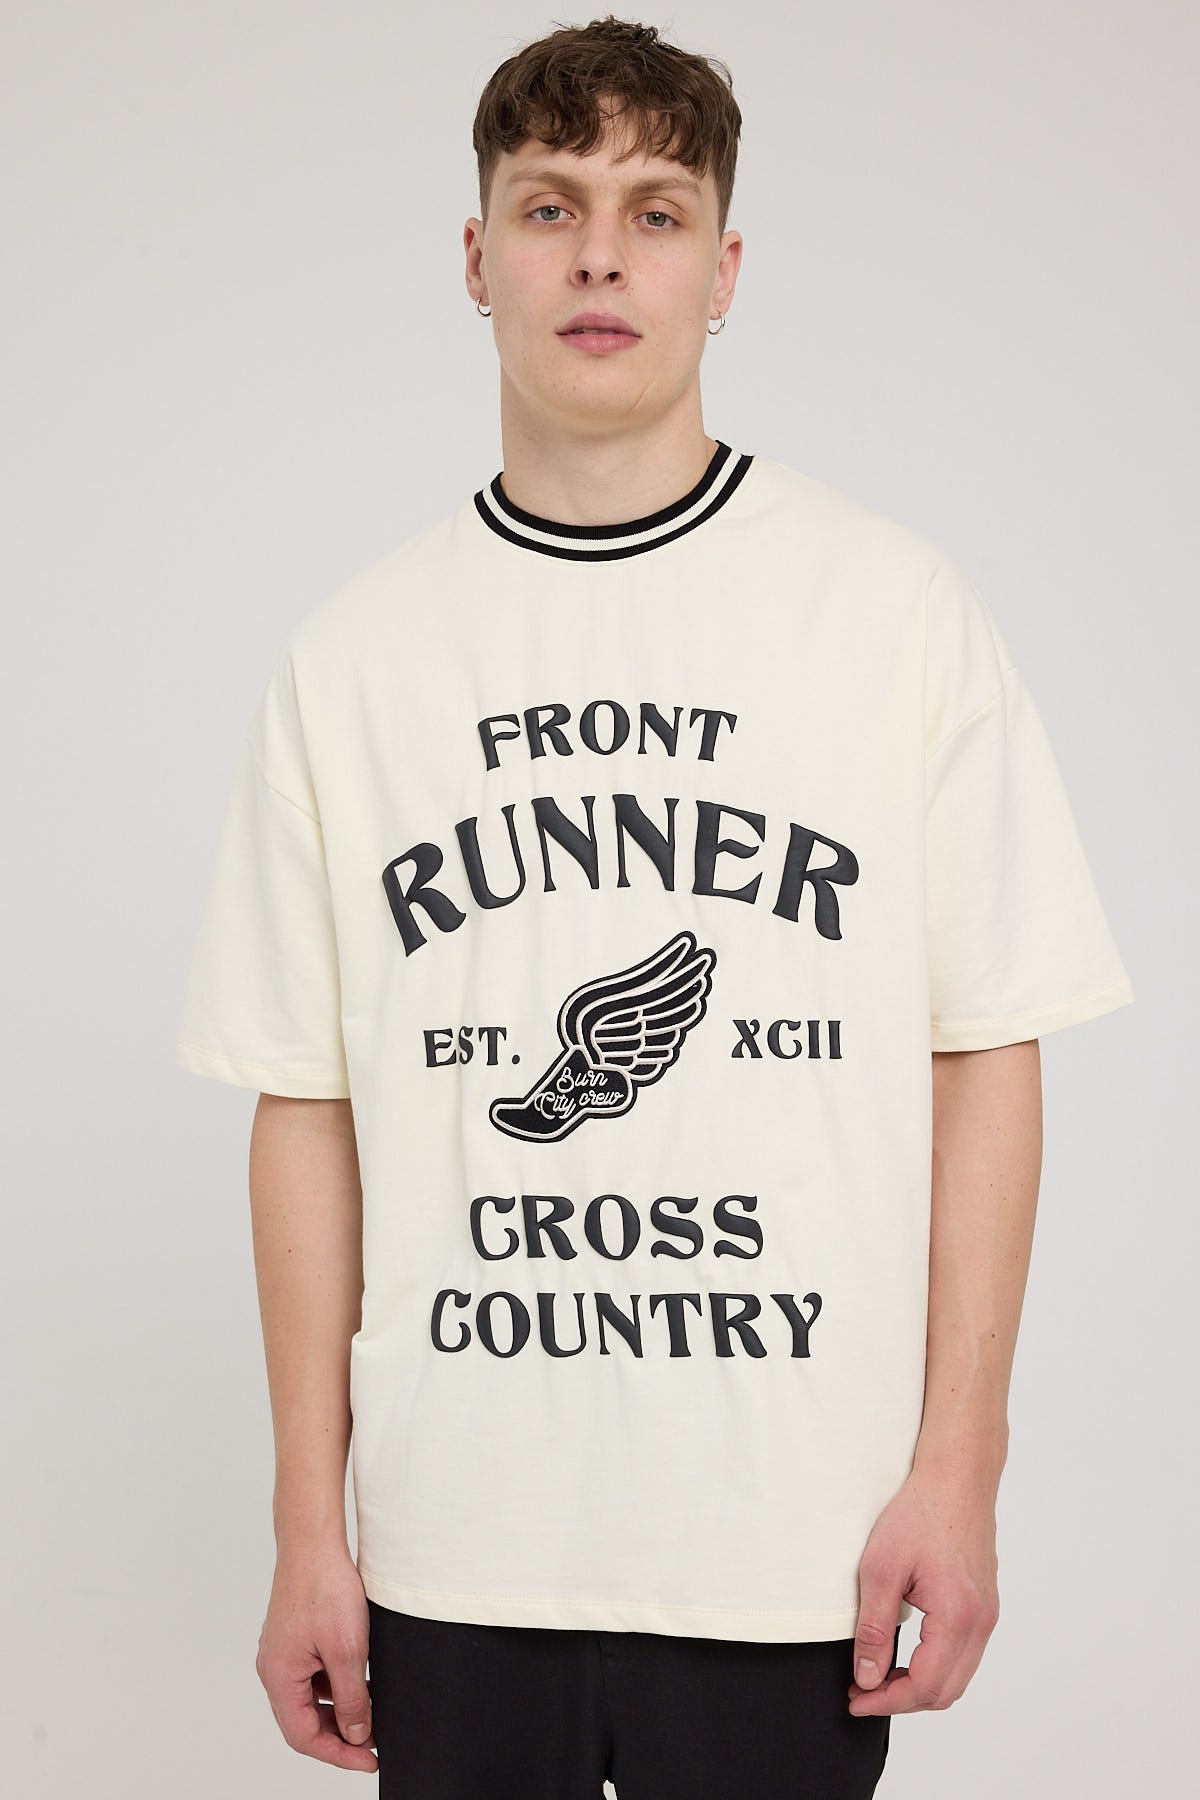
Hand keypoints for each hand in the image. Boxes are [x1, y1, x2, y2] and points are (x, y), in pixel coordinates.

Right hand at [255, 1540, 376, 1771]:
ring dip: (338, 1710)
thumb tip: (357, 1734)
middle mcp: (274, 1668)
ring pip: (309, 1698)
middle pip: (303, 1720)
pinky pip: (311, 1675)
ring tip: (372, 1712)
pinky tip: (360, 1681)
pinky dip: (334, 1685)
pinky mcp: (294, 1638)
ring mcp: (282, 1652)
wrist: (314, 1540)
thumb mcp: (348, 1650)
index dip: (338, 1754)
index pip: (304, 1736)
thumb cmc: (324, 1586)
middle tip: (374, 1742)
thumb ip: (352, 1698)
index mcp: (278, 1676)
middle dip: (339, 1735)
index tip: (368, 1760)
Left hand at [847, 1462, 1000, 1715]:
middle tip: (863, 1693)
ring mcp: (988, 1615)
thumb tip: (867, 1678)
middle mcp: (981, 1622)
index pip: (925, 1686)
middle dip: (902, 1701)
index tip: (855, 1700)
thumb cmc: (919, 1513)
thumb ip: (873, 1628)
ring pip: (958, 1677)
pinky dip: (936, 1667)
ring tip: (879, 1676)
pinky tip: (906, 1655)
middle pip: (946, 1692)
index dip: (886, 1702)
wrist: (957, 1478)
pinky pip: (964, 1655)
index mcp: (958, 1615)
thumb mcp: (880, 1568)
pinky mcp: (986, 1606)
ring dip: (919, 1686)